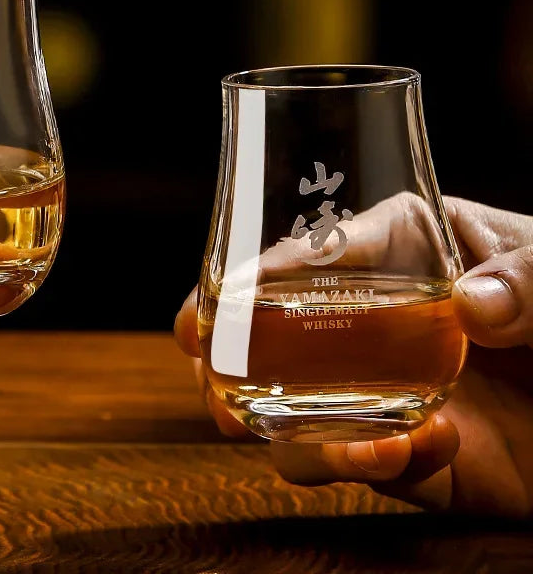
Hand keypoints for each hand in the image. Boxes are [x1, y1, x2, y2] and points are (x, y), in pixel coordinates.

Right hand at [175, 196, 532, 515]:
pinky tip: (408, 450)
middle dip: (232, 360)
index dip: (255, 275)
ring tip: (305, 438)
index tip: (216, 302)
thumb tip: (471, 305)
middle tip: (213, 379)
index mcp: (405, 252)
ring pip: (302, 413)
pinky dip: (370, 464)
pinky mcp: (414, 454)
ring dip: (289, 431)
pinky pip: (369, 464)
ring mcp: (389, 391)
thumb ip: (526, 278)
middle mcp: (379, 322)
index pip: (316, 252)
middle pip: (280, 336)